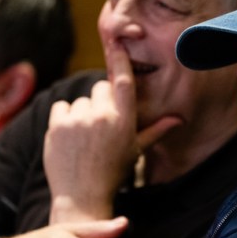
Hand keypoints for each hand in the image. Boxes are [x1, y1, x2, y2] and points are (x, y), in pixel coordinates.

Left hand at [44, 42, 180, 220]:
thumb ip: (156, 130)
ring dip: (81, 113)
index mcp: (124, 121)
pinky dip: (64, 118)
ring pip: (79, 101)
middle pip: (99, 89)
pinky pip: (61, 107)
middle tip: (100, 126)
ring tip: (84, 138)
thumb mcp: (136, 150)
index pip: (124, 81)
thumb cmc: (113, 172)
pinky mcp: (57, 126)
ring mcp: (78, 121)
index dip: (120, 59)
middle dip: (100, 102)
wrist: (82, 196)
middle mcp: (102, 117)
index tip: (117, 41)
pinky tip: (70, 137)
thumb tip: (179, 119)